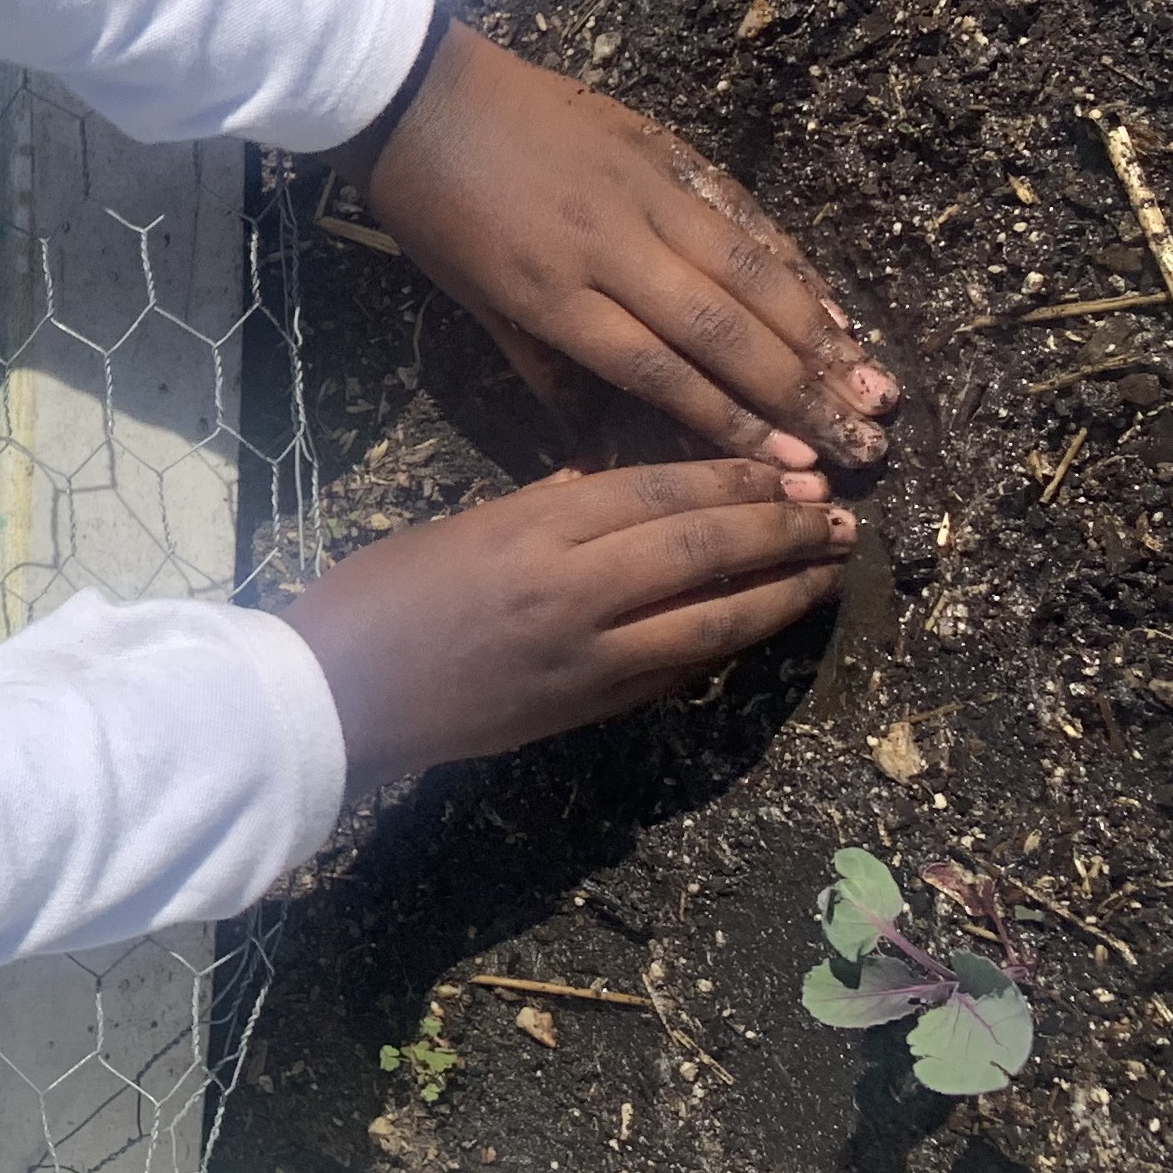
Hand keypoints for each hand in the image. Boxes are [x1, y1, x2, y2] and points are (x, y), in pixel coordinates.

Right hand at [283, 459, 852, 790]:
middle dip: (780, 528)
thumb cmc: (375, 599)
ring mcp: (584, 655)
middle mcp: (570, 586)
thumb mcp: (458, 528)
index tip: (786, 464)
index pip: (657, 488)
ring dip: (780, 592)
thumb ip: (542, 509)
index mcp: (530, 526)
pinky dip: (729, 643)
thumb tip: (611, 486)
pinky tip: (763, 626)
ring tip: (829, 571)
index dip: (733, 475)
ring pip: (710, 616)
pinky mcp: (585, 708)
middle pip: (701, 545)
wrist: (333, 697)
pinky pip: (677, 669)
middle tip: (839, 515)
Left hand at [343, 25, 896, 473]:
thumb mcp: (469, 301)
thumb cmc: (432, 210)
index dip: (732, 422)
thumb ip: (545, 367)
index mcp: (551, 294)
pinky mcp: (662, 148)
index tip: (796, 466)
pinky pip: (741, 211)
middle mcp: (610, 246)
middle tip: (865, 441)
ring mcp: (644, 191)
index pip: (659, 372)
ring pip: (750, 271)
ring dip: (820, 334)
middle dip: (801, 393)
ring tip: (874, 387)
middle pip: (722, 330)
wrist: (416, 92)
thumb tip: (597, 446)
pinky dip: (793, 262)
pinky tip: (833, 307)